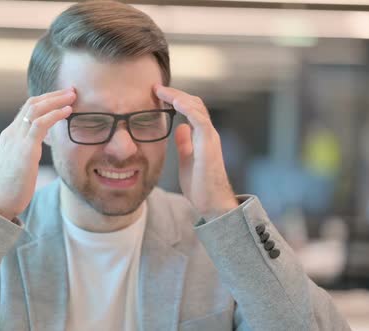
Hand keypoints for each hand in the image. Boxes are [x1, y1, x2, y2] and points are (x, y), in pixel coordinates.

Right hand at [0, 88, 75, 219]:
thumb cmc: (11, 187)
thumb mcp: (19, 163)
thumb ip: (27, 150)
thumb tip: (38, 147)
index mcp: (9, 135)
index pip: (27, 109)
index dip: (45, 100)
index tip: (62, 97)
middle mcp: (11, 133)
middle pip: (32, 103)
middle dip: (53, 95)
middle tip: (71, 90)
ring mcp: (16, 139)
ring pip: (36, 109)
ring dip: (56, 100)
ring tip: (72, 96)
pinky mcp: (25, 149)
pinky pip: (41, 124)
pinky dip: (56, 114)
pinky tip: (68, 112)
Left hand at [154, 84, 237, 219]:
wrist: (212, 203)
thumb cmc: (201, 184)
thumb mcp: (187, 159)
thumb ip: (184, 143)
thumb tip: (179, 128)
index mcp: (201, 136)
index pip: (190, 109)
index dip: (175, 99)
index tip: (157, 94)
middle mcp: (207, 134)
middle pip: (194, 104)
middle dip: (175, 93)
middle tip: (156, 88)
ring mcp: (210, 138)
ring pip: (198, 108)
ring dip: (179, 97)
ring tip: (162, 91)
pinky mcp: (209, 146)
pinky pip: (200, 121)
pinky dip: (189, 109)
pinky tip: (176, 102)